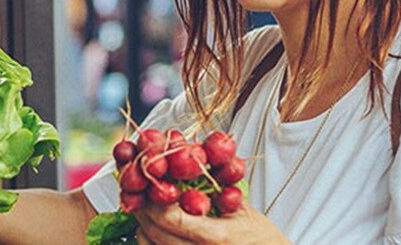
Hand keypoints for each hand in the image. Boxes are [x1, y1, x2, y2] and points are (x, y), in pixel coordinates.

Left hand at [134, 200, 290, 244]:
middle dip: (142, 212)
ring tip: (144, 210)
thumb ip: (215, 190)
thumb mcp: (242, 210)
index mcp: (216, 238)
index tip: (147, 185)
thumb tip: (188, 163)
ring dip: (143, 228)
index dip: (152, 201)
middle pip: (155, 235)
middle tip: (137, 193)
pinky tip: (155, 230)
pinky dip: (151, 242)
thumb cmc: (263, 239)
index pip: (170, 219)